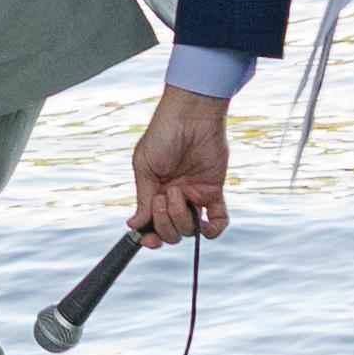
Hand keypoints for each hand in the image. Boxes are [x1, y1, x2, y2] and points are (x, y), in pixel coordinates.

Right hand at [132, 86, 229, 244]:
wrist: (190, 116)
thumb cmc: (163, 134)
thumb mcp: (144, 166)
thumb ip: (143, 198)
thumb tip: (135, 225)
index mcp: (154, 192)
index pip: (152, 225)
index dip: (150, 237)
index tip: (147, 238)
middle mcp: (174, 198)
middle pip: (171, 232)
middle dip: (164, 222)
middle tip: (162, 197)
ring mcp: (194, 196)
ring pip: (190, 230)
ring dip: (181, 217)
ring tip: (176, 192)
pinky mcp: (214, 192)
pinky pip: (218, 221)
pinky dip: (213, 230)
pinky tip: (204, 223)